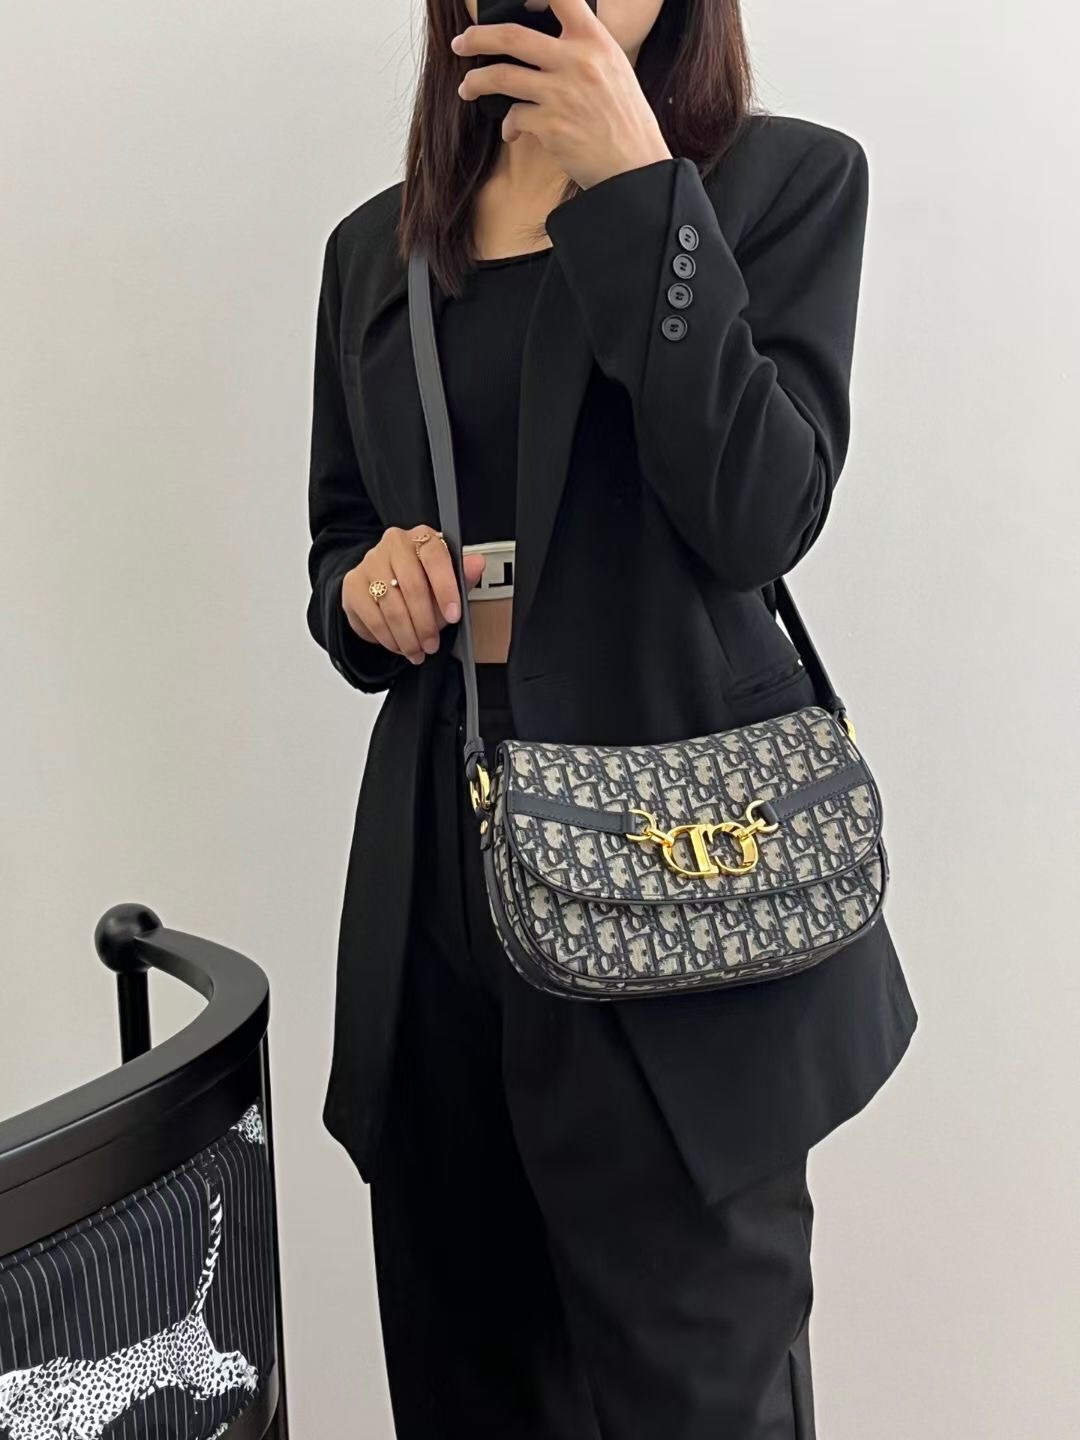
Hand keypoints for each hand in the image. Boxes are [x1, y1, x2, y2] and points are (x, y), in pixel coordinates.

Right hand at [343, 526, 486, 664]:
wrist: (386, 590)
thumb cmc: (422, 585)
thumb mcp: (448, 583)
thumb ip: (463, 576)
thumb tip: (476, 564)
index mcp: (421, 537)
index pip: (434, 557)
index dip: (446, 588)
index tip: (454, 615)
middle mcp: (393, 544)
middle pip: (411, 585)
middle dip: (425, 623)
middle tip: (432, 644)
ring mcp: (370, 562)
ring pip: (391, 606)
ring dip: (407, 635)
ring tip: (417, 650)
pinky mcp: (352, 584)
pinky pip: (373, 617)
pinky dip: (388, 637)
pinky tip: (399, 645)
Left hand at [451, 0, 671, 189]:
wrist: (635, 167)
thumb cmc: (624, 121)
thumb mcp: (614, 69)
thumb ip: (583, 50)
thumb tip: (545, 42)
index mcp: (595, 41)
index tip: (512, 0)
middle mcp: (577, 61)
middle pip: (512, 35)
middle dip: (477, 37)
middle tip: (462, 42)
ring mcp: (561, 94)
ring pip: (501, 77)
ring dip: (476, 81)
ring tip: (467, 87)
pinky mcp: (550, 127)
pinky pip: (513, 117)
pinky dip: (508, 126)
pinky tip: (512, 132)